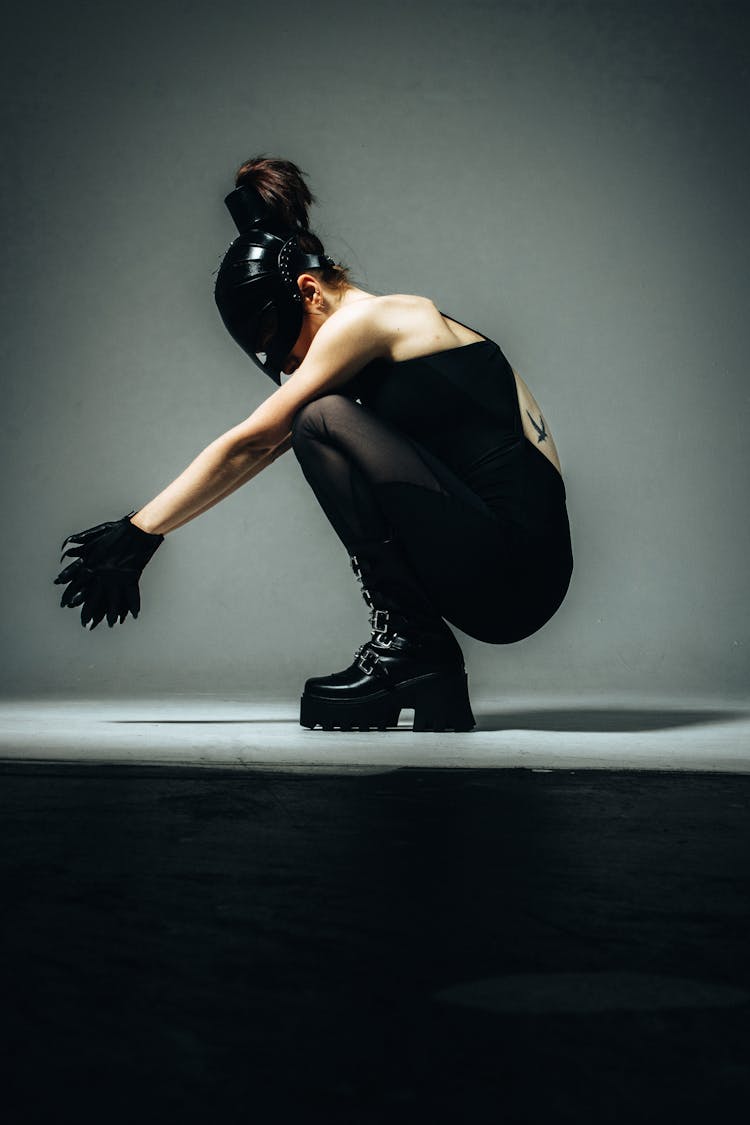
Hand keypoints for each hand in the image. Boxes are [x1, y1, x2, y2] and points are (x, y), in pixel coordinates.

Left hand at [54, 511, 163, 628]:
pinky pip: (131, 597)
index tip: (66, 604)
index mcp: (91, 563)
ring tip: (109, 624)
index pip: (77, 584)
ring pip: (112, 602)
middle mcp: (102, 574)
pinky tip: (132, 616)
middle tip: (85, 623)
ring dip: (110, 615)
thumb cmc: (117, 530)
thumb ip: (80, 544)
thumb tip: (67, 551)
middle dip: (88, 612)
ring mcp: (117, 578)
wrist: (138, 531)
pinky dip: (133, 607)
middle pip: (92, 599)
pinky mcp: (131, 578)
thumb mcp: (95, 535)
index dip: (70, 595)